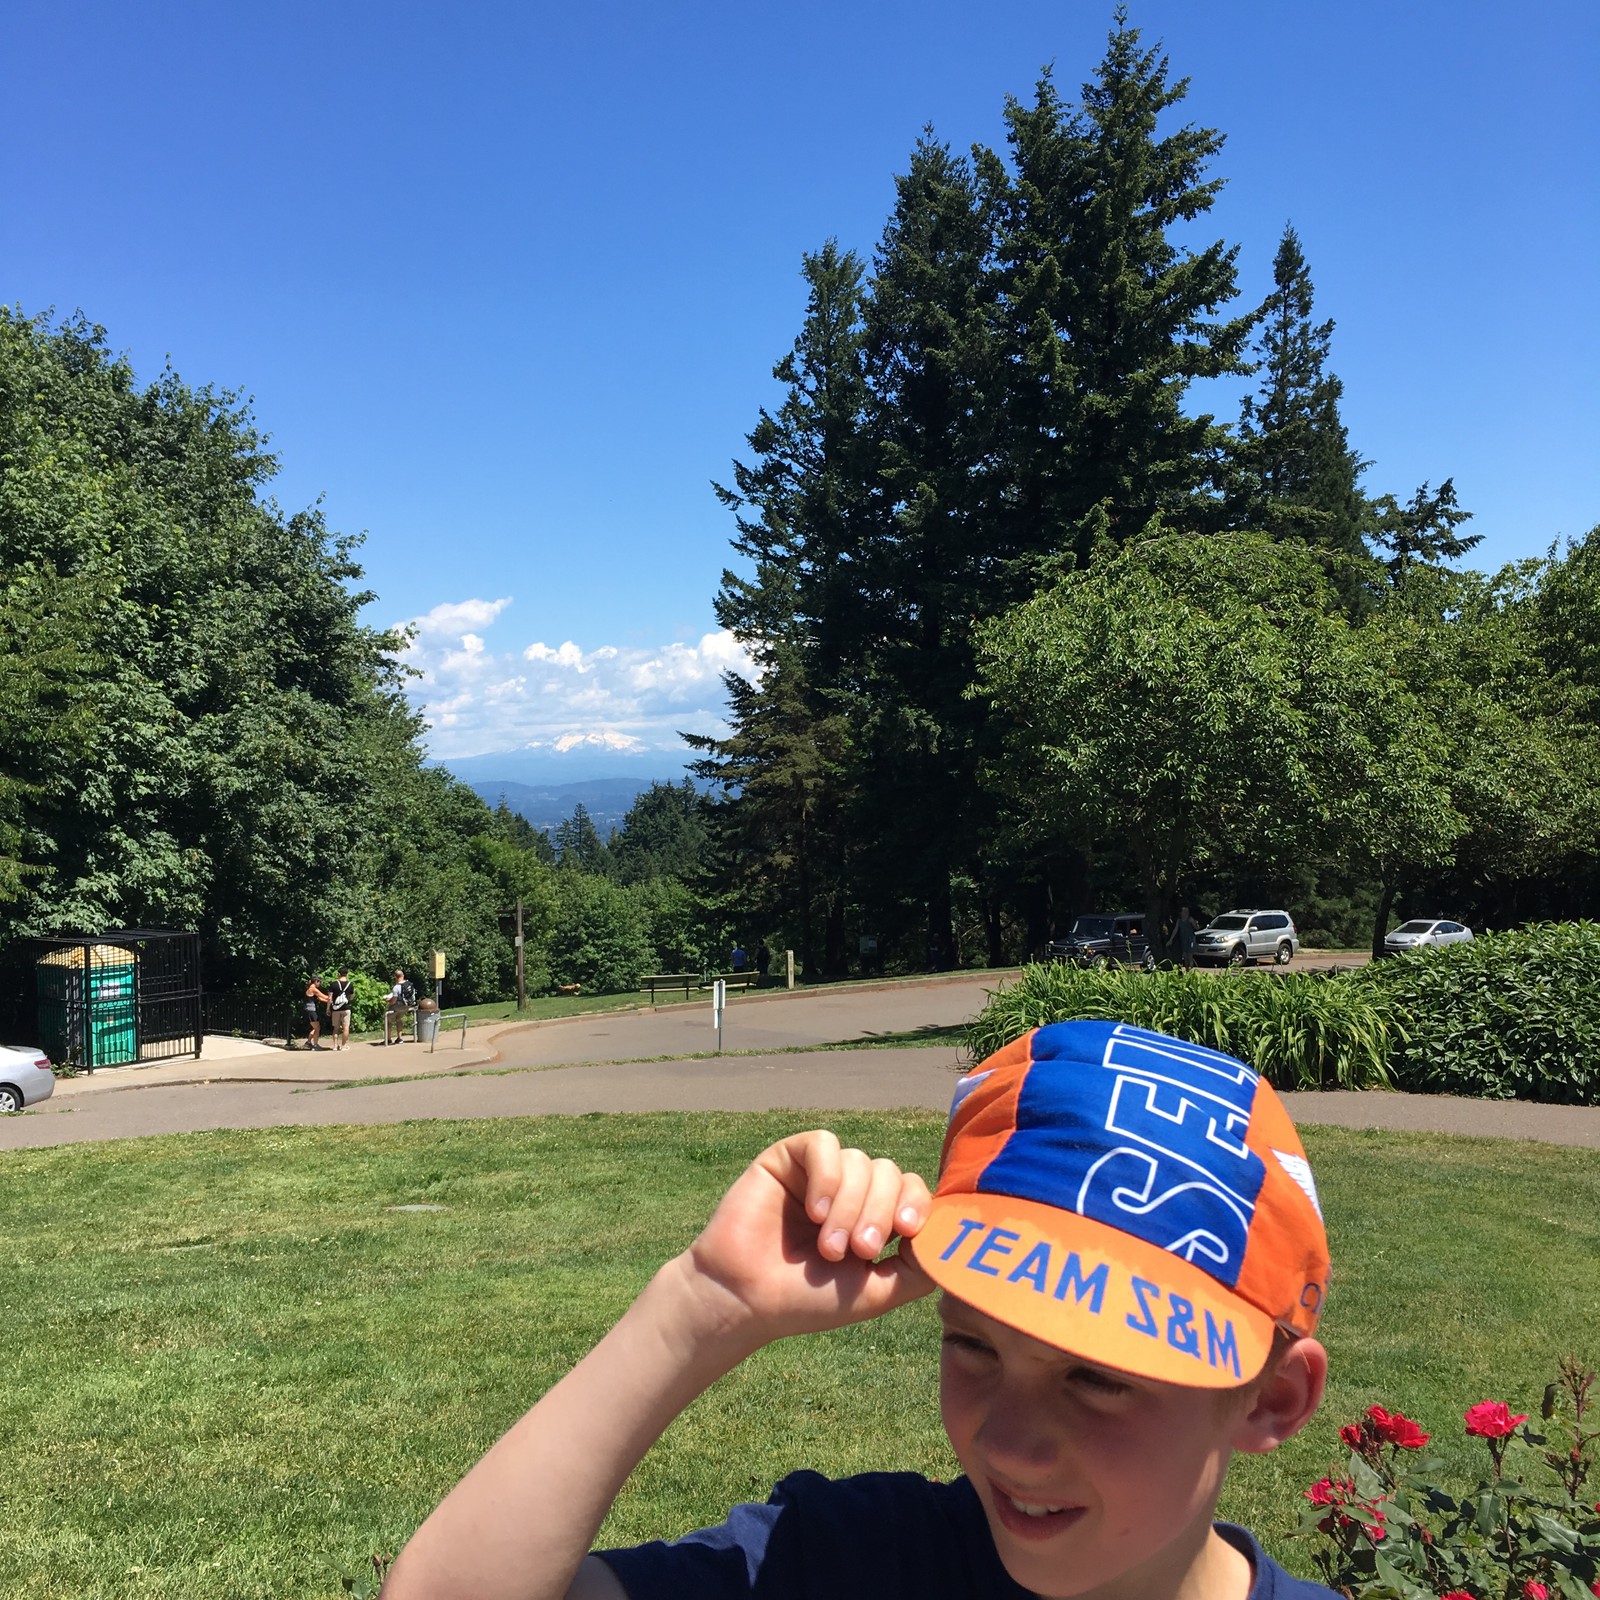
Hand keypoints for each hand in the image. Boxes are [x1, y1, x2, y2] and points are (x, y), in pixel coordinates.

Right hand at [674, 1130, 934, 1349]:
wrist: (744, 1298)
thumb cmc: (806, 1300)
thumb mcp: (873, 1293)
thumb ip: (916, 1270)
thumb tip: (945, 1238)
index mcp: (874, 1217)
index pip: (913, 1190)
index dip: (917, 1203)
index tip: (906, 1232)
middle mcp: (851, 1190)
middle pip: (890, 1173)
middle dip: (878, 1213)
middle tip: (856, 1251)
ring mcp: (821, 1172)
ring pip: (860, 1162)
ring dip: (849, 1206)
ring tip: (827, 1245)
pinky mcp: (789, 1158)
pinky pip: (824, 1145)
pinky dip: (827, 1176)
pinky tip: (814, 1210)